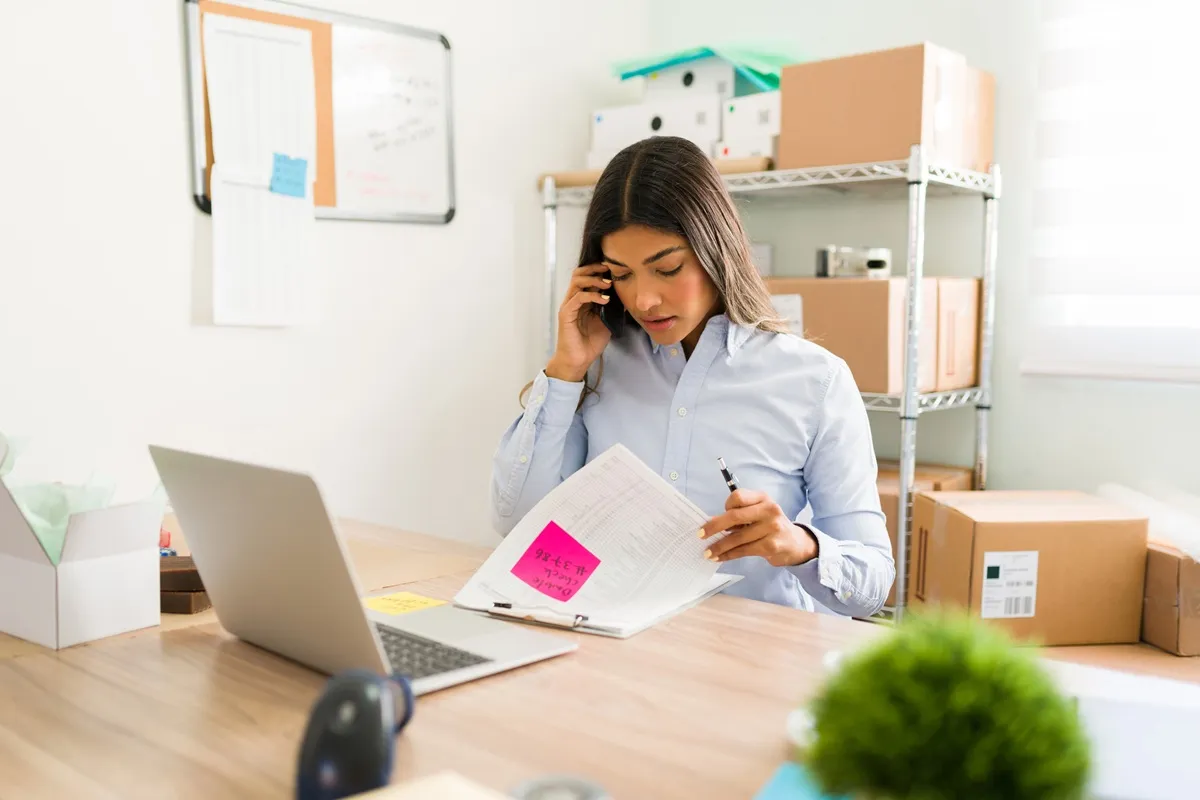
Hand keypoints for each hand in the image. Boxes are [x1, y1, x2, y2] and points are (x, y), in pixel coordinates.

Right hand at [545, 264, 612, 382]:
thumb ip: (613, 308)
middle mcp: (573, 300)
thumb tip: (627, 297)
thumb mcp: (607, 321)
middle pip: (579, 274)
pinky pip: (578, 297)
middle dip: (595, 268)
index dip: (599, 270)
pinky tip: (605, 300)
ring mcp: (569, 305)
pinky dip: (592, 295)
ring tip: (608, 284)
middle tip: (609, 269)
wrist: (579, 360)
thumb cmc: (591, 342)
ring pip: (577, 281)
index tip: (614, 269)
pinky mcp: (566, 314)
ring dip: (594, 280)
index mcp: (582, 300)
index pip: (586, 276)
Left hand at [699, 490, 817, 566]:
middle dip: (714, 526)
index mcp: (763, 498)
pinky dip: (729, 555)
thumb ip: (740, 514)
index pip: (738, 496)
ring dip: (719, 546)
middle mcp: (769, 510)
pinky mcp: (771, 545)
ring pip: (737, 537)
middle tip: (700, 534)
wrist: (796, 543)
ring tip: (707, 552)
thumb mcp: (759, 513)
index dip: (725, 506)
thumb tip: (712, 523)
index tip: (716, 517)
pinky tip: (719, 557)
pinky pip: (744, 550)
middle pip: (735, 516)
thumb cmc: (771, 526)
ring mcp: (772, 528)